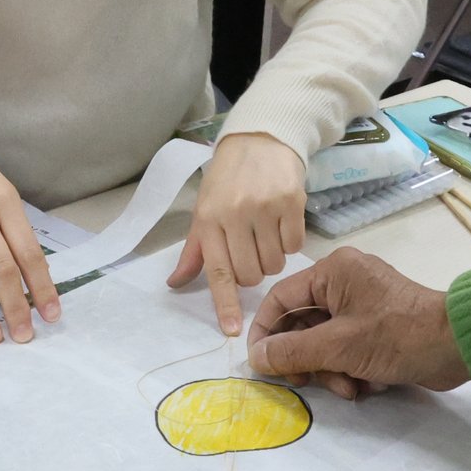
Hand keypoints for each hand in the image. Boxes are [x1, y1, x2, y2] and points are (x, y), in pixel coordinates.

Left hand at [171, 133, 305, 336]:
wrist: (259, 140)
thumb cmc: (227, 180)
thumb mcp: (204, 211)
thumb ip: (194, 251)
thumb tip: (175, 283)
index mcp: (209, 220)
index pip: (218, 272)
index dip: (225, 304)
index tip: (233, 330)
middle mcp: (235, 215)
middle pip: (250, 275)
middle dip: (252, 274)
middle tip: (250, 251)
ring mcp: (265, 208)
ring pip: (274, 264)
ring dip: (272, 259)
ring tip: (265, 235)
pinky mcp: (292, 201)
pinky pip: (295, 246)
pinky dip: (290, 243)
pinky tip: (281, 224)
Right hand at [248, 247, 469, 398]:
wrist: (457, 346)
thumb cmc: (396, 336)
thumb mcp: (338, 346)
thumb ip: (291, 352)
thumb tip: (254, 358)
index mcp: (334, 272)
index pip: (282, 298)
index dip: (266, 331)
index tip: (258, 363)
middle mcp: (346, 282)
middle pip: (303, 323)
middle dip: (306, 359)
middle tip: (305, 383)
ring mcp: (363, 305)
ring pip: (324, 341)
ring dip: (331, 370)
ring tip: (349, 389)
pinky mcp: (378, 327)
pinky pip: (347, 348)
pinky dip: (350, 369)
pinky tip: (365, 385)